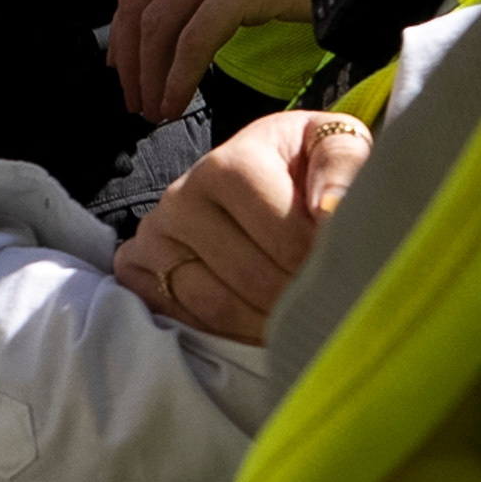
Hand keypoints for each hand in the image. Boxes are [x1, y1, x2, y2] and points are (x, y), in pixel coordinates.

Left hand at [103, 0, 365, 123]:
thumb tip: (185, 15)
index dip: (126, 21)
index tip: (125, 59)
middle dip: (129, 53)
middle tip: (133, 93)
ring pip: (157, 20)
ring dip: (148, 72)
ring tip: (152, 106)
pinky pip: (193, 39)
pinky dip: (177, 76)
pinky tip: (176, 101)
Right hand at [109, 109, 370, 344]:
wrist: (255, 177)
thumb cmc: (298, 166)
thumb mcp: (330, 145)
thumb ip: (344, 165)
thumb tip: (332, 210)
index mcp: (229, 162)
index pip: (280, 232)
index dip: (316, 261)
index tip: (341, 271)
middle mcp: (181, 195)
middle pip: (247, 274)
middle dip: (295, 300)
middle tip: (324, 309)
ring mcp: (154, 234)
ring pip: (212, 304)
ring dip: (262, 325)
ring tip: (295, 323)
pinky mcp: (137, 267)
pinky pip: (178, 319)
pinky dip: (221, 336)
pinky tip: (252, 328)